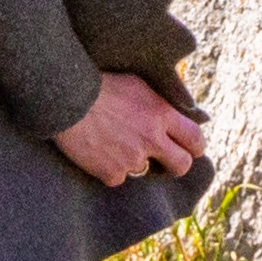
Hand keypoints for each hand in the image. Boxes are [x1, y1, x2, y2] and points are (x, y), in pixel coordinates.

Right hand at [50, 71, 204, 189]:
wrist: (65, 97)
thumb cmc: (99, 83)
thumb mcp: (137, 84)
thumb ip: (159, 103)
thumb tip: (178, 114)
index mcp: (161, 113)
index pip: (195, 139)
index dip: (194, 147)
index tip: (188, 149)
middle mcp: (151, 138)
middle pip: (181, 165)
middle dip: (175, 165)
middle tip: (164, 161)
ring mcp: (132, 158)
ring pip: (144, 170)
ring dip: (132, 160)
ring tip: (113, 141)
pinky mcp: (112, 172)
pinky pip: (118, 177)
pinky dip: (109, 168)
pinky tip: (97, 150)